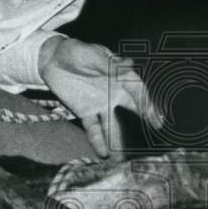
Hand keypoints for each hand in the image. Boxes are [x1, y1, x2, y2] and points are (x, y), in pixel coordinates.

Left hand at [39, 36, 163, 157]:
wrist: (52, 58)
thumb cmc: (75, 51)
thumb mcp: (91, 54)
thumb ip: (108, 64)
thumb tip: (128, 66)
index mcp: (119, 75)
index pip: (138, 90)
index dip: (148, 103)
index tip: (155, 118)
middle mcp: (114, 92)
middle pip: (131, 111)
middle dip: (142, 124)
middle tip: (152, 138)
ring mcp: (101, 104)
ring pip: (113, 124)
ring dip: (118, 140)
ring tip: (124, 157)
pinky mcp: (86, 112)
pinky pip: (94, 128)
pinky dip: (98, 140)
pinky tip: (103, 153)